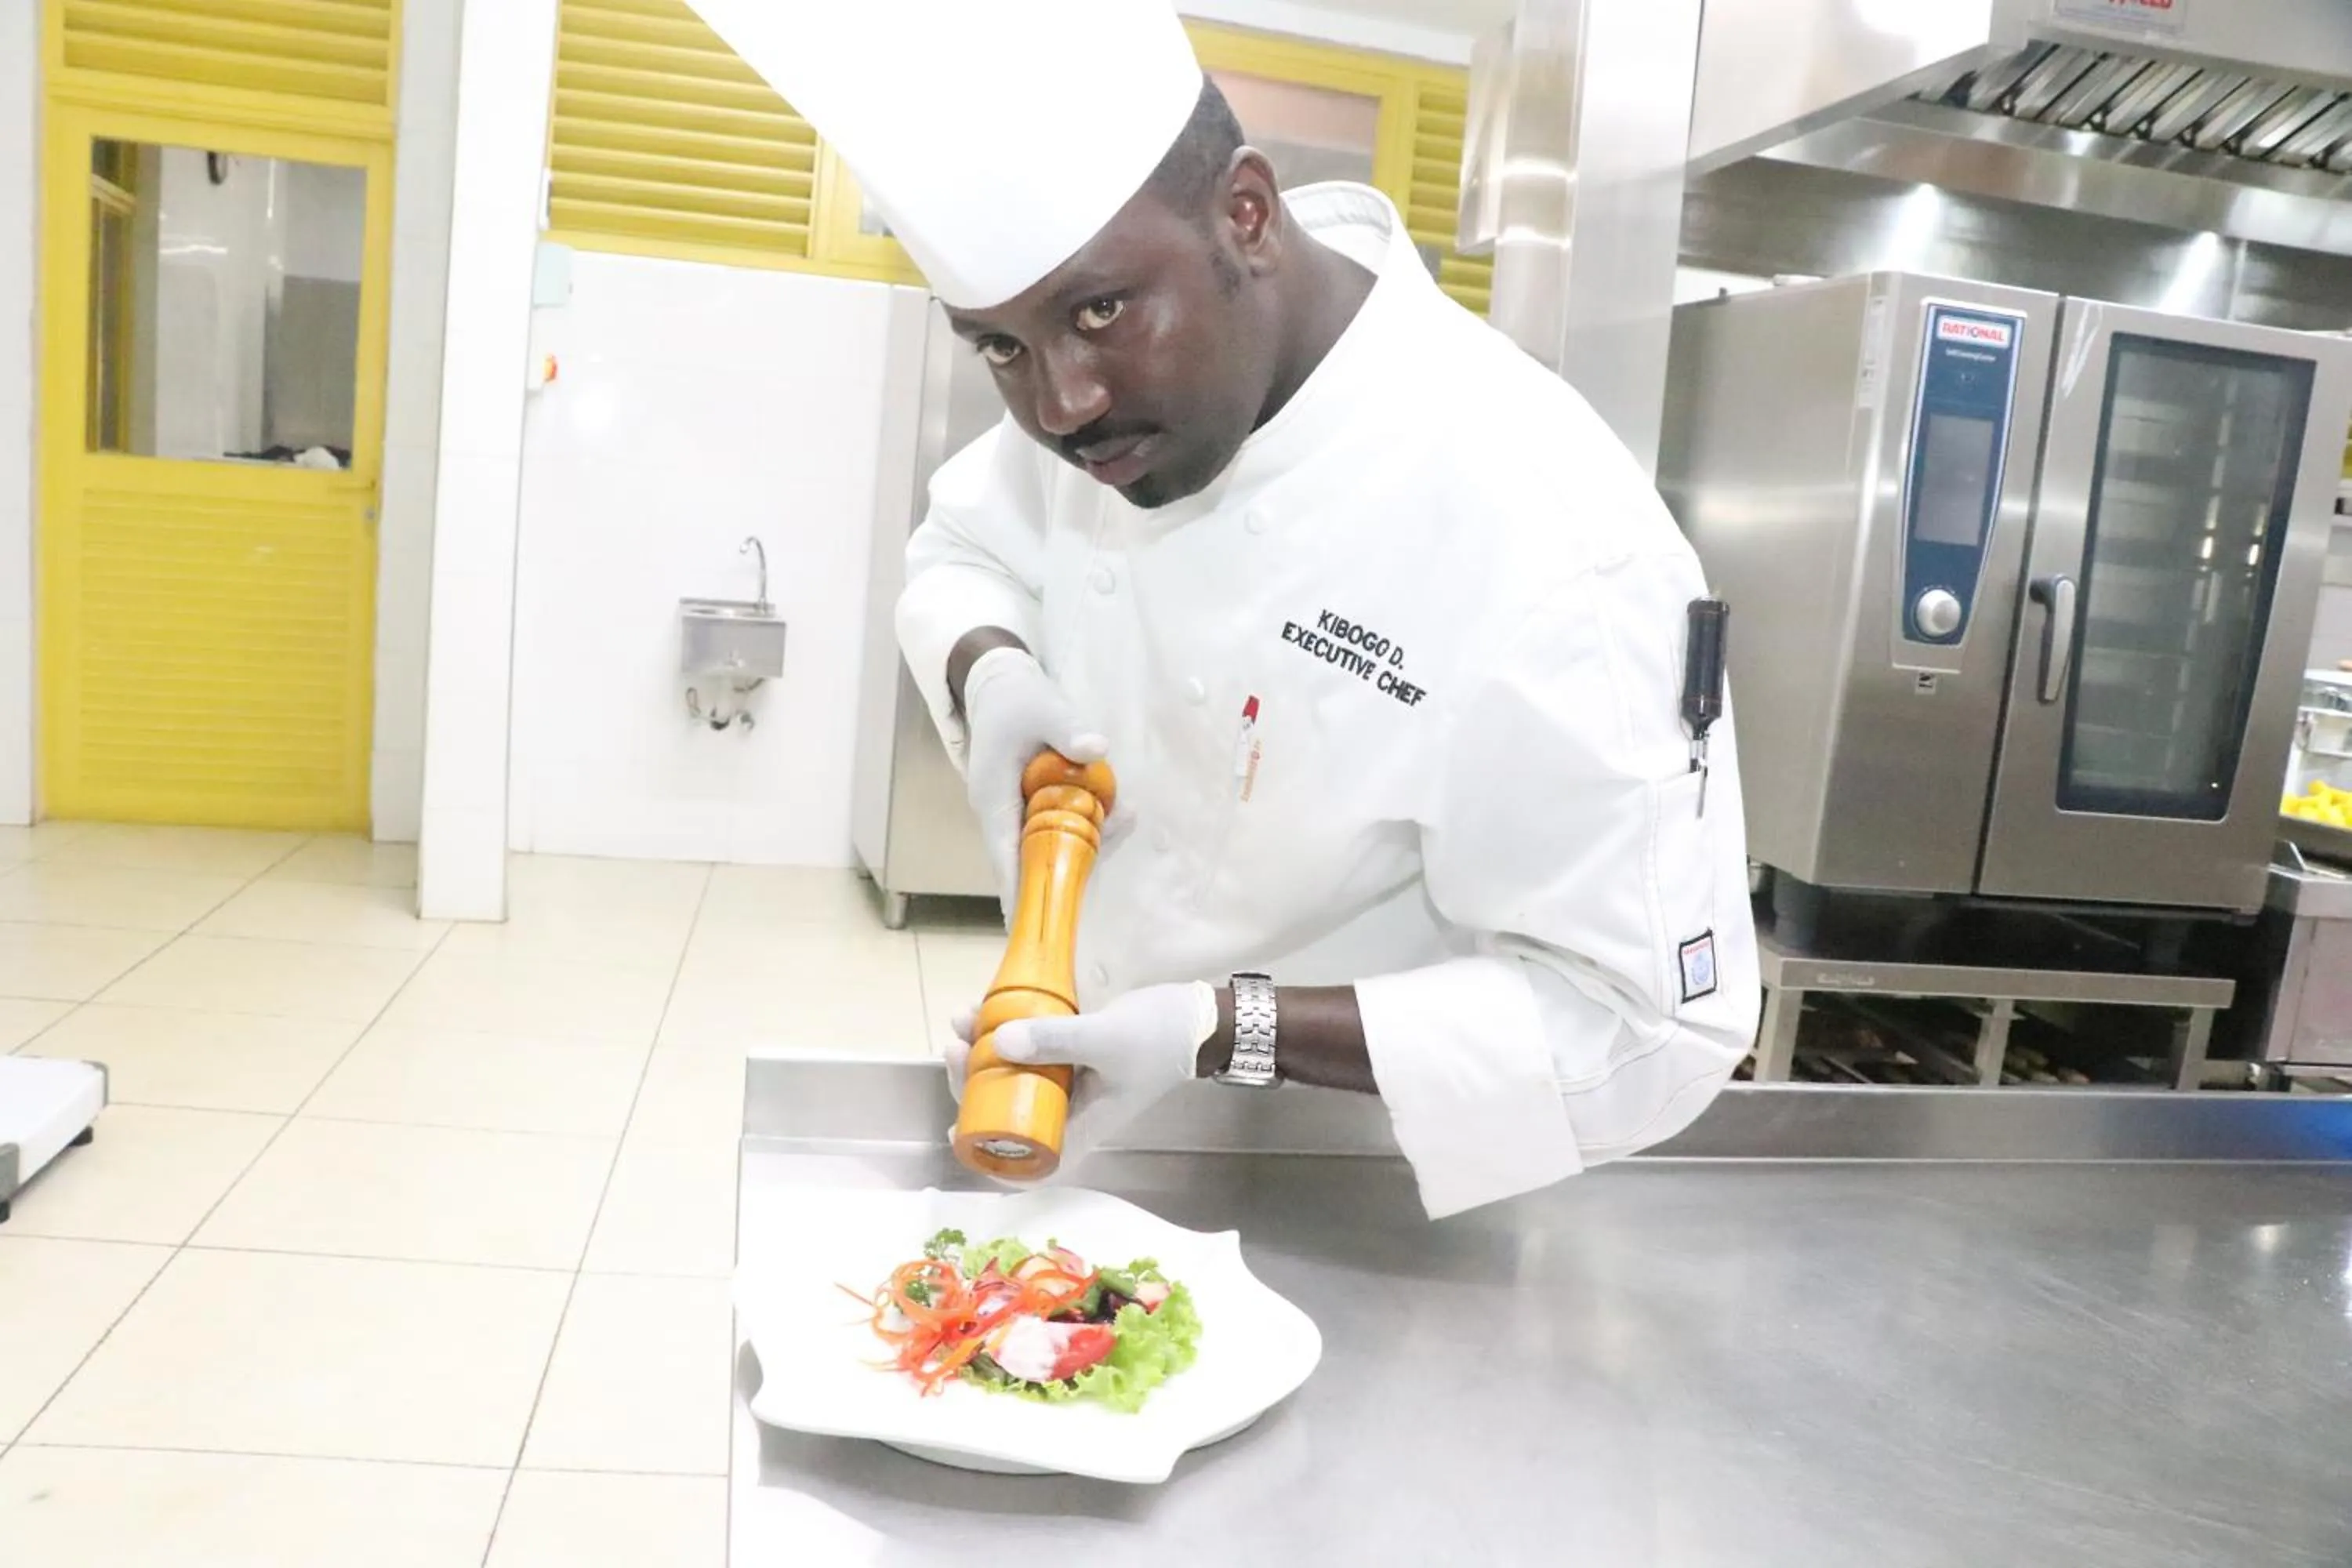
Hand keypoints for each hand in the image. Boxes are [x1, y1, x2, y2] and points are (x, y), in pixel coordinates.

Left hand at [945, 982, 1218, 1172]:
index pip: (1024, 1164)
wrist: (1196, 1016)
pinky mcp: (1065, 1057)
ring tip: (963, 1021)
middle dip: (972, 1084)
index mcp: (1079, 1129)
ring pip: (1010, 1081)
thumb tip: (998, 1042)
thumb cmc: (1158, 1038)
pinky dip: (1001, 1035)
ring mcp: (1065, 1086)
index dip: (984, 1153)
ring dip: (980, 1054)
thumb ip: (1055, 1041)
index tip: (956, 1122)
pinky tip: (984, 1010)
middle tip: (956, 1047)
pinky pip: (1024, 1053)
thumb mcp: (1104, 1039)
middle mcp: (1067, 1114)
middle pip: (1006, 1116)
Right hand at [960, 648, 1107, 916]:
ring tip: (1123, 821)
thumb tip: (1097, 748)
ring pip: (1045, 844)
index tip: (1034, 922)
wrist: (999, 685)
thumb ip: (1068, 728)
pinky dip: (1084, 825)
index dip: (1021, 889)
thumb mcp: (1043, 707)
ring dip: (1083, 844)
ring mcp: (1012, 812)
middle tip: (1102, 865)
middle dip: (1065, 868)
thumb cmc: (1016, 700)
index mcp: (993, 798)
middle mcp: (998, 814)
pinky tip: (1117, 812)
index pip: (1005, 856)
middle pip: (1028, 859)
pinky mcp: (1028, 806)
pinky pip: (1055, 827)